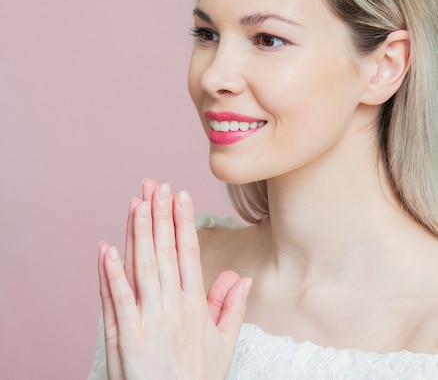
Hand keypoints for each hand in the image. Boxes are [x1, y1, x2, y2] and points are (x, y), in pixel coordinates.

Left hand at [98, 180, 251, 379]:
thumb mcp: (224, 345)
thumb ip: (231, 308)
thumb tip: (241, 277)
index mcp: (195, 304)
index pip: (189, 252)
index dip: (184, 222)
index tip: (181, 195)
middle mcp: (172, 306)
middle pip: (165, 252)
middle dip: (161, 215)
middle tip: (156, 185)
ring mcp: (149, 320)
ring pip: (143, 267)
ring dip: (139, 233)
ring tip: (137, 203)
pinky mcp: (127, 337)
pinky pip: (118, 300)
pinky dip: (111, 274)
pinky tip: (106, 248)